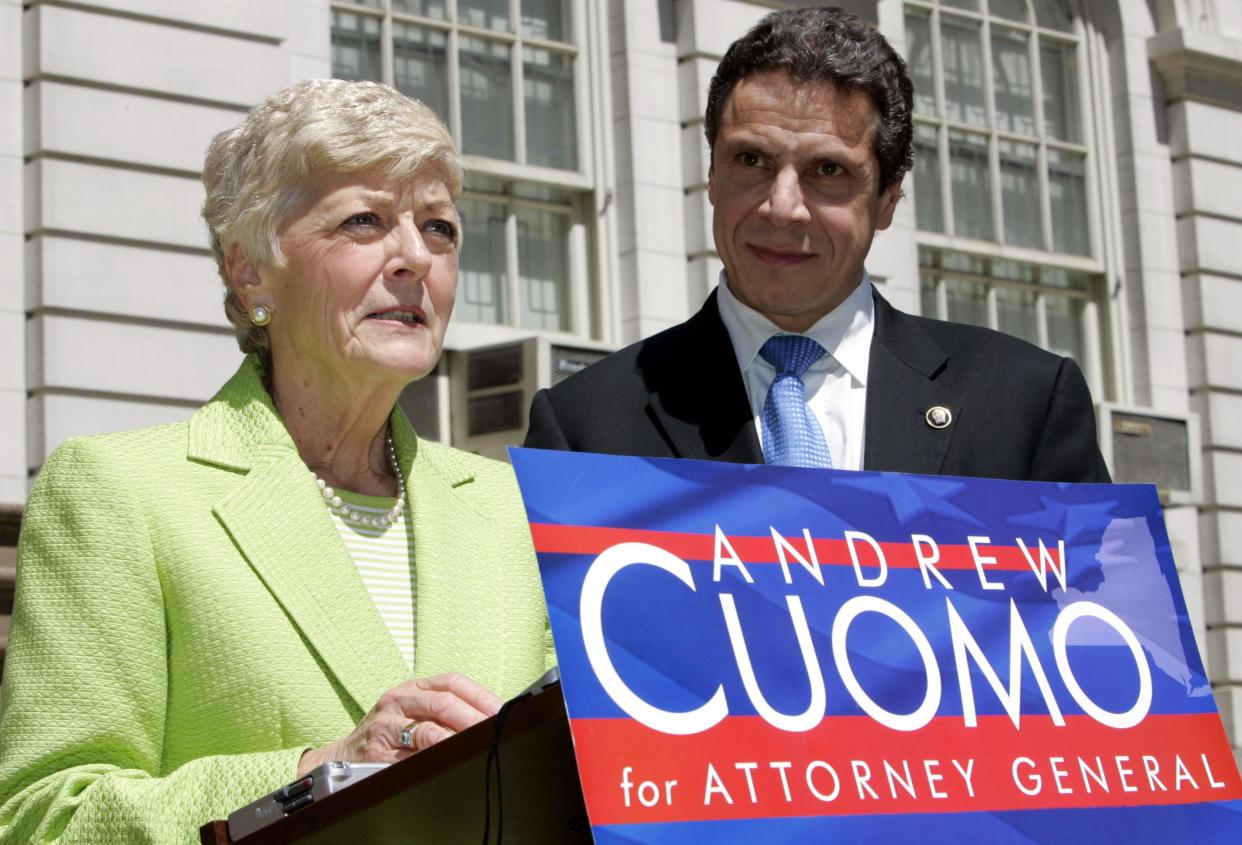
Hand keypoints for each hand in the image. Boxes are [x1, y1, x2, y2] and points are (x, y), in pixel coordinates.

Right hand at [297, 672, 502, 776]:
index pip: (452, 682)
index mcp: (413, 687)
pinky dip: (432, 759)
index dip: (480, 695)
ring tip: (477, 744)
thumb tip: (490, 717)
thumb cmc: (389, 730)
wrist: (345, 754)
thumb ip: (445, 709)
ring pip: (427, 730)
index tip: (502, 709)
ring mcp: (386, 725)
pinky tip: (448, 761)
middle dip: (474, 718)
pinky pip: (410, 757)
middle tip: (495, 730)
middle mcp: (399, 700)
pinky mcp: (377, 752)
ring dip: (456, 739)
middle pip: (443, 703)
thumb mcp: (414, 709)